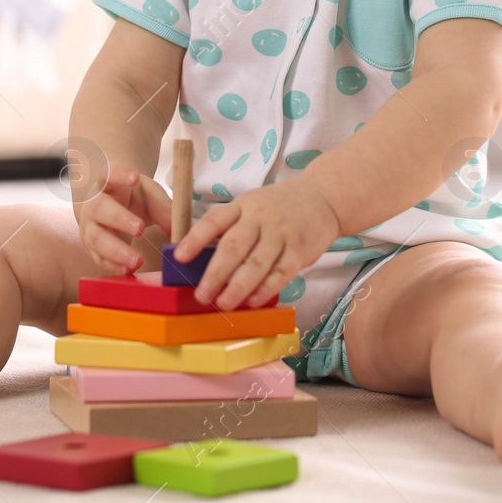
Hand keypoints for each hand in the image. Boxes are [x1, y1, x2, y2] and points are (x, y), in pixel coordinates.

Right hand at [73, 162, 172, 273]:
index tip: (134, 177)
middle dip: (119, 219)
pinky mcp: (91, 246)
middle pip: (100, 208)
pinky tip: (127, 271)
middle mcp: (94, 202)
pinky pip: (98, 257)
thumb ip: (164, 208)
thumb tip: (180, 231)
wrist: (111, 204)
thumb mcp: (149, 194)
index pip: (109, 172)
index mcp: (108, 182)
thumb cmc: (132, 197)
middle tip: (140, 229)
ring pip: (96, 237)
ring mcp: (89, 225)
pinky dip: (112, 265)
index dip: (119, 174)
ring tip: (137, 261)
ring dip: (116, 251)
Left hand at [171, 179, 341, 310]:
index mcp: (242, 206)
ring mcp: (281, 233)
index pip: (215, 220)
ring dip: (238, 286)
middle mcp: (259, 218)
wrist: (322, 198)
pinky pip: (281, 272)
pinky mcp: (299, 250)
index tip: (179, 257)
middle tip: (201, 295)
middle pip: (234, 246)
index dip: (196, 238)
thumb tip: (199, 263)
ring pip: (257, 262)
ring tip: (223, 304)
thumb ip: (230, 230)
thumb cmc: (278, 208)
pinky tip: (253, 301)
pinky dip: (266, 289)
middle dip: (215, 273)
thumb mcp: (251, 207)